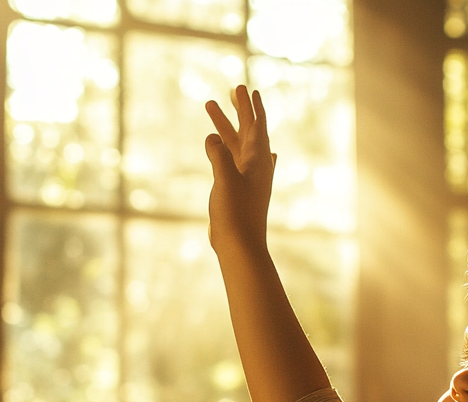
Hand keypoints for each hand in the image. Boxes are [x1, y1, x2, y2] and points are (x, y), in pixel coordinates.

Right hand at [205, 85, 275, 258]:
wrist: (240, 245)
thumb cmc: (235, 213)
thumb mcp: (225, 181)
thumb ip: (219, 156)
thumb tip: (212, 137)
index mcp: (257, 160)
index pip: (255, 125)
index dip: (250, 106)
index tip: (245, 88)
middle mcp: (255, 166)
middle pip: (247, 130)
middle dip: (239, 110)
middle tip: (233, 90)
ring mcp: (247, 177)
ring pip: (236, 143)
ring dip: (225, 125)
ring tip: (210, 107)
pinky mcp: (237, 189)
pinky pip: (236, 159)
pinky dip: (232, 146)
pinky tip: (235, 147)